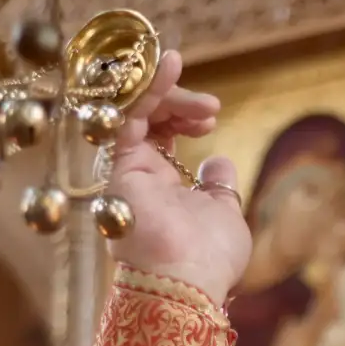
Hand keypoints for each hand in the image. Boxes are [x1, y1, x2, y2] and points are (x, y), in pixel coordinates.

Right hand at [104, 51, 248, 304]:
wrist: (188, 279)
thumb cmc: (211, 258)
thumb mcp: (225, 215)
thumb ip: (219, 188)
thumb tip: (217, 162)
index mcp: (164, 188)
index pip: (163, 135)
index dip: (184, 116)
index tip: (211, 115)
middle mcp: (140, 177)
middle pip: (147, 118)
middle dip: (178, 102)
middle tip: (210, 107)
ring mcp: (126, 172)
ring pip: (134, 112)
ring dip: (166, 91)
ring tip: (202, 99)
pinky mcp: (119, 167)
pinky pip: (127, 114)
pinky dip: (148, 88)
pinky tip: (170, 66)